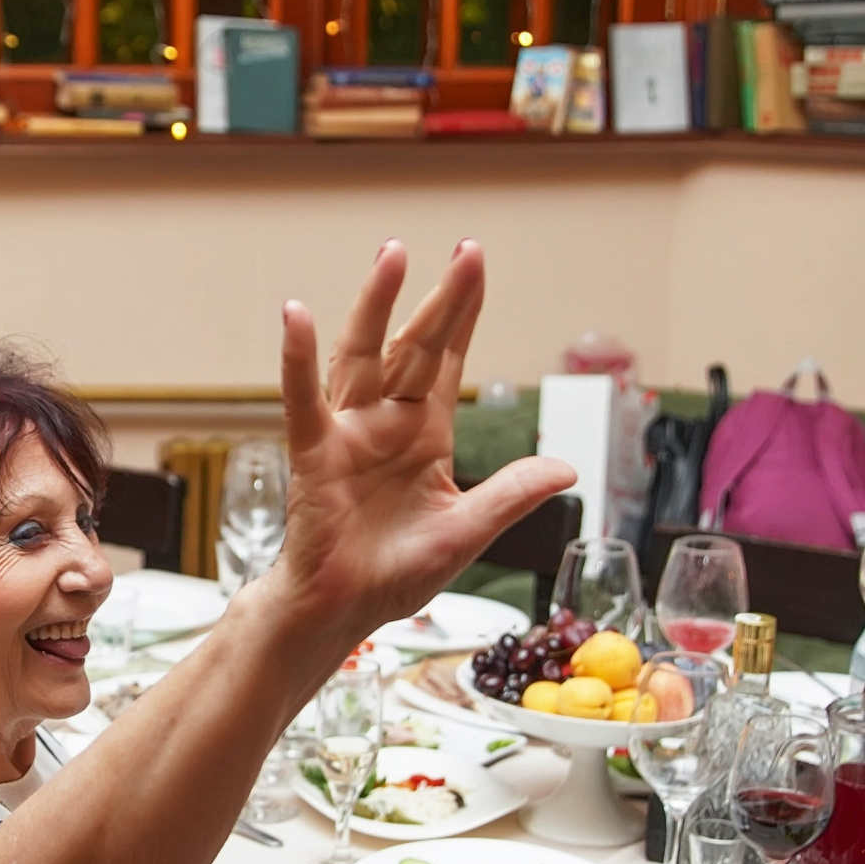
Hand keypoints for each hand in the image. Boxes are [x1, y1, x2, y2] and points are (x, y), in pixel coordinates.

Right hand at [273, 241, 574, 635]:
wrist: (344, 611)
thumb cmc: (394, 574)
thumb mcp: (468, 531)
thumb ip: (511, 495)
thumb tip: (566, 468)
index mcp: (425, 434)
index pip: (447, 360)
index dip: (463, 313)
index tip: (475, 265)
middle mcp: (387, 422)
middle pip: (415, 346)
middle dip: (439, 298)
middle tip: (465, 252)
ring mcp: (349, 432)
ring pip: (362, 355)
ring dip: (375, 305)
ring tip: (392, 258)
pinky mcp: (315, 453)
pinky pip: (304, 399)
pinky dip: (298, 358)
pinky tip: (298, 317)